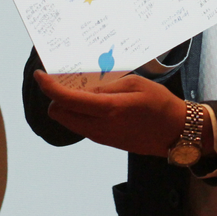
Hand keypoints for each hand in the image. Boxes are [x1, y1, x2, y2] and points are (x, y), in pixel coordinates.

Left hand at [34, 70, 186, 156]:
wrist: (176, 133)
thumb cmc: (160, 104)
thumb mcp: (135, 85)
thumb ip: (106, 86)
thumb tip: (82, 89)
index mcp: (108, 110)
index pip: (65, 101)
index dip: (48, 87)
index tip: (40, 74)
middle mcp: (99, 127)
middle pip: (59, 113)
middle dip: (57, 97)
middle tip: (70, 81)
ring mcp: (101, 137)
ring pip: (68, 121)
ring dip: (68, 105)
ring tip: (86, 89)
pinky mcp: (105, 141)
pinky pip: (81, 125)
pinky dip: (80, 113)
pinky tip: (96, 101)